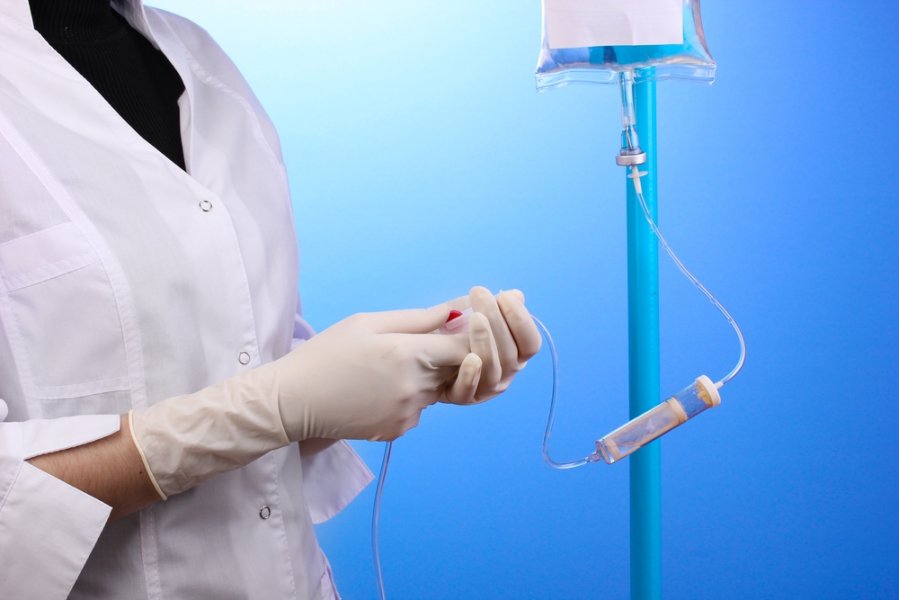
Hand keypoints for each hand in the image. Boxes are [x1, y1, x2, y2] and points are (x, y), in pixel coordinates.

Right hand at [277, 304, 470, 440]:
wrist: (293, 401)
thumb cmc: (326, 354)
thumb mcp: (366, 323)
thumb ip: (416, 318)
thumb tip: (453, 310)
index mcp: (409, 353)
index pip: (465, 346)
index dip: (464, 337)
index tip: (451, 331)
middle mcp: (416, 387)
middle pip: (455, 370)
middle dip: (444, 357)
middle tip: (408, 349)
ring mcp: (408, 413)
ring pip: (436, 390)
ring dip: (423, 378)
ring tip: (383, 370)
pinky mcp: (398, 430)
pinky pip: (417, 410)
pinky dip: (406, 399)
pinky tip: (375, 391)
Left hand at [443, 286, 541, 404]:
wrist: (421, 354)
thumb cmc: (450, 331)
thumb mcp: (470, 313)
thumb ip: (493, 306)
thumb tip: (516, 294)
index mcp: (513, 353)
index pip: (530, 343)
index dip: (522, 321)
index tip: (505, 296)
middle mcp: (504, 373)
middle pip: (511, 354)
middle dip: (498, 321)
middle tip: (480, 295)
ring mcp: (484, 387)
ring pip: (492, 370)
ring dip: (486, 342)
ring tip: (475, 317)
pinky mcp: (460, 397)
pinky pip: (468, 391)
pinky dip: (471, 375)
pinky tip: (468, 357)